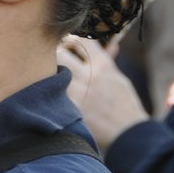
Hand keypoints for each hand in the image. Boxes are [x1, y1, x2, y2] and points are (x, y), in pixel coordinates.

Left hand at [57, 35, 146, 149]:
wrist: (127, 134)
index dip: (71, 38)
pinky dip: (47, 89)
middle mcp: (89, 74)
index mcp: (102, 65)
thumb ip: (108, 62)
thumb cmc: (125, 106)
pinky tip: (46, 92)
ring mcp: (77, 91)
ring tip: (45, 73)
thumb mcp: (119, 79)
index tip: (66, 42)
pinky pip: (51, 91)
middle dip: (55, 52)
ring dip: (49, 70)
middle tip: (51, 57)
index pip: (81, 40)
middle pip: (60, 51)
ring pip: (53, 70)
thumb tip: (110, 46)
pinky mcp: (69, 107)